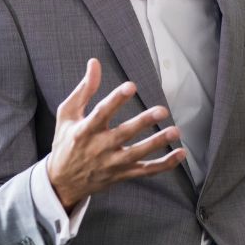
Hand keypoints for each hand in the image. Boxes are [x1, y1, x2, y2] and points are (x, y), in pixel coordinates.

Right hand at [46, 59, 185, 210]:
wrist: (63, 182)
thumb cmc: (66, 142)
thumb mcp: (67, 114)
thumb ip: (84, 89)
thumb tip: (95, 63)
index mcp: (84, 131)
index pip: (101, 113)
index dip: (116, 99)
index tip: (131, 86)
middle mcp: (98, 148)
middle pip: (123, 134)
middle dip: (143, 122)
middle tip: (162, 110)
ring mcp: (112, 164)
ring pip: (137, 154)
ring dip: (157, 143)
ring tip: (176, 131)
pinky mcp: (122, 175)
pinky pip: (146, 171)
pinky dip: (165, 165)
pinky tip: (181, 154)